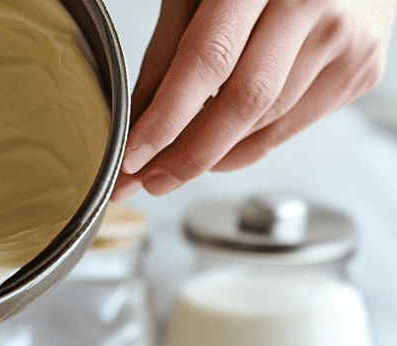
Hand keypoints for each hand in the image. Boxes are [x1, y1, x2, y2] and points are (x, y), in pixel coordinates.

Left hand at [113, 0, 396, 198]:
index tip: (132, 156)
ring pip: (264, 125)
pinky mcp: (360, 69)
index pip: (208, 59)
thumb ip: (169, 49)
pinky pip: (287, 129)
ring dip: (212, 157)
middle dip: (187, 155)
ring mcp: (348, 39)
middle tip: (147, 181)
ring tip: (173, 167)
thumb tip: (136, 122)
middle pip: (243, 102)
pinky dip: (245, 147)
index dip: (166, 117)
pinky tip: (218, 147)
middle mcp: (315, 1)